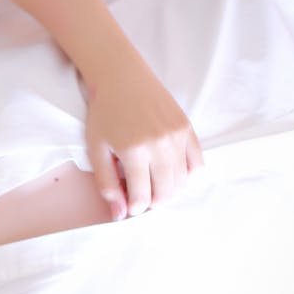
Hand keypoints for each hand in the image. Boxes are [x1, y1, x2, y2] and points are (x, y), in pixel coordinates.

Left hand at [84, 63, 203, 219]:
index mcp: (134, 152)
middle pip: (165, 194)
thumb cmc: (104, 113)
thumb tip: (119, 215)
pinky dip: (186, 176)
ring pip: (182, 183)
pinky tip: (169, 173)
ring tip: (151, 183)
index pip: (142, 198)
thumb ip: (107, 185)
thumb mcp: (96, 151)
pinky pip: (197, 164)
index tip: (127, 206)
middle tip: (139, 195)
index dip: (134, 209)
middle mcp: (159, 145)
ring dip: (168, 191)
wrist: (120, 77)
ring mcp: (177, 137)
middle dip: (151, 203)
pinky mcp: (187, 128)